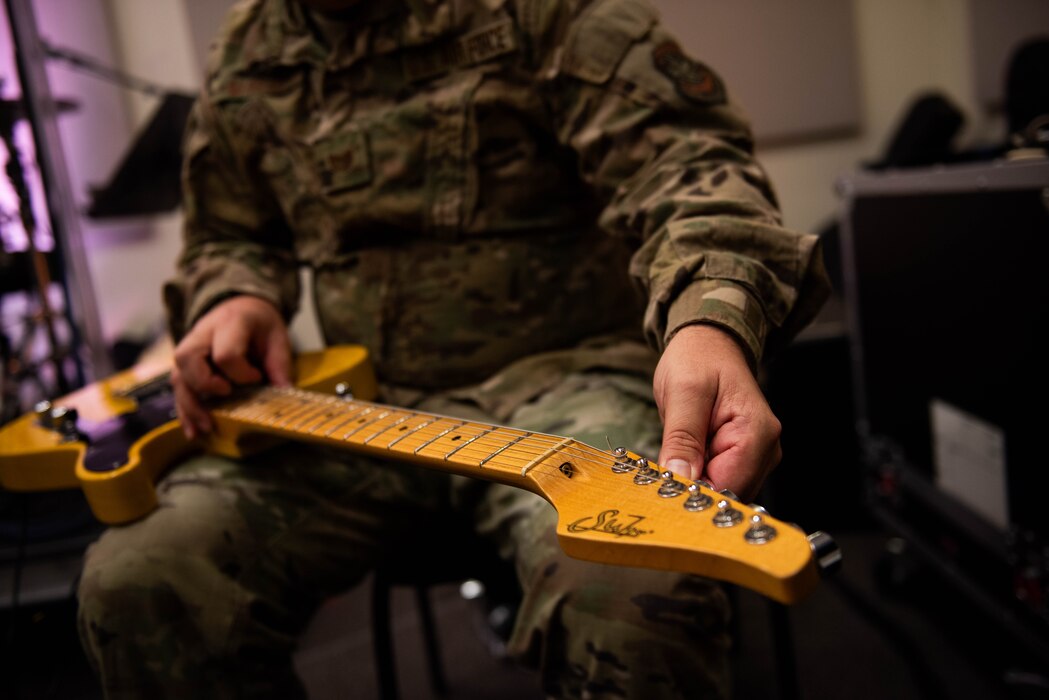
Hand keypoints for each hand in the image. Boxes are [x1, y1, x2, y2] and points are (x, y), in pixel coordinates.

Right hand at [170, 295, 292, 438]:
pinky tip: (193, 431)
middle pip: (188, 359)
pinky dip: (184, 411)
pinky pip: (178, 388)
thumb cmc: (260, 324)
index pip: (225, 352)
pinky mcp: (185, 365)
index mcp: (230, 323)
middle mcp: (202, 334)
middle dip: (205, 384)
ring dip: (190, 406)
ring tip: (207, 428)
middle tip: (226, 397)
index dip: (240, 372)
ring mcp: (189, 348)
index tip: (257, 378)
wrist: (241, 306)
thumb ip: (280, 363)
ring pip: (178, 376)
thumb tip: (285, 392)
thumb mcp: (277, 336)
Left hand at [653, 324, 781, 501]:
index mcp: (756, 433)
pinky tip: (683, 459)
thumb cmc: (698, 359)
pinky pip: (718, 481)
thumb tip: (680, 478)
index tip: (663, 487)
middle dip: (693, 488)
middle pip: (727, 494)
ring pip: (721, 491)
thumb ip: (682, 437)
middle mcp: (765, 451)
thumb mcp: (683, 392)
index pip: (728, 486)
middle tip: (662, 471)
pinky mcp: (742, 460)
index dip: (694, 491)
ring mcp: (756, 458)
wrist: (710, 344)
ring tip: (673, 457)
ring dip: (694, 483)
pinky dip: (697, 476)